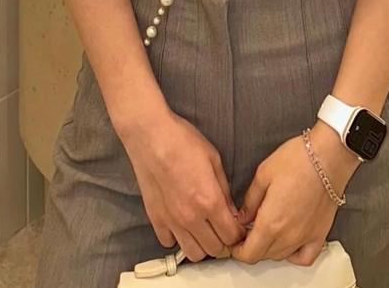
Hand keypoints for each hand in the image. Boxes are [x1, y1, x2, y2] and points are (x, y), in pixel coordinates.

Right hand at [121, 107, 246, 261]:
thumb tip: (232, 211)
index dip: (238, 234)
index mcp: (210, 201)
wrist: (150, 135)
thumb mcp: (213, 159)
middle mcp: (192, 217)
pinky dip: (177, 238)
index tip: (237, 228)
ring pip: (193, 254)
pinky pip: (169, 242)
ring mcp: (172, 221)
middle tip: (221, 228)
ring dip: (201, 245)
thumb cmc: (182, 141)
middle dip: (223, 242)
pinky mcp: (155, 219)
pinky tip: (180, 223)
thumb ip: (224, 189)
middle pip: (214, 250)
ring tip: (202, 230)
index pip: (231, 236)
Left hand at [230, 122, 359, 265]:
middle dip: (251, 247)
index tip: (234, 242)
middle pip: (263, 256)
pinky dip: (294, 256)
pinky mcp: (320, 234)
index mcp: (271, 222)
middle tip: (246, 232)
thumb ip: (250, 200)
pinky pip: (305, 257)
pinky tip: (288, 243)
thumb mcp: (263, 174)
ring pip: (281, 256)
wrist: (328, 156)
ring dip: (269, 249)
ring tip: (264, 232)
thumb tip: (242, 217)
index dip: (237, 251)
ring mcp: (306, 237)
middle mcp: (288, 235)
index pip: (249, 254)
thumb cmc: (297, 160)